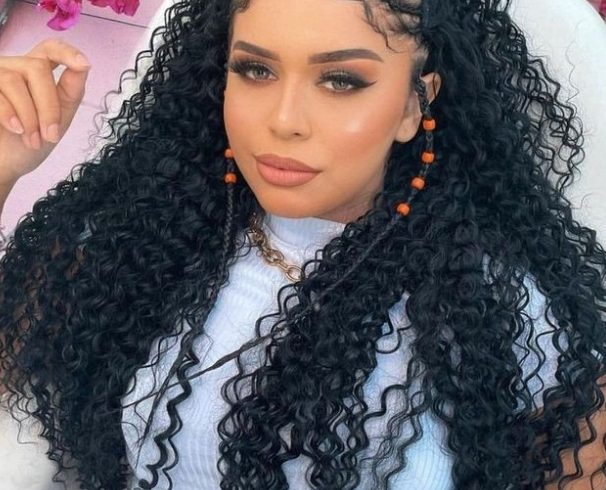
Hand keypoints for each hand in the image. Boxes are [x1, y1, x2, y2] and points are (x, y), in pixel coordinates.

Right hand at [0, 37, 91, 184]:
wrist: (4, 165)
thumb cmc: (29, 144)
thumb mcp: (59, 119)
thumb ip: (70, 92)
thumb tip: (84, 66)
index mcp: (35, 73)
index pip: (50, 49)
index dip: (66, 51)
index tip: (83, 64)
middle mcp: (13, 68)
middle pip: (36, 68)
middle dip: (48, 106)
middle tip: (51, 136)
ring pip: (14, 81)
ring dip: (30, 116)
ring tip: (32, 140)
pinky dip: (10, 115)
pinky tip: (16, 130)